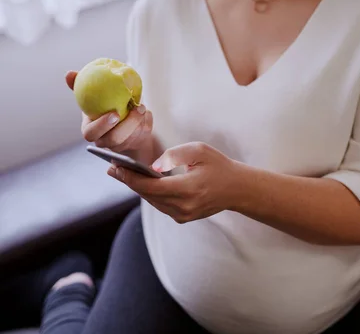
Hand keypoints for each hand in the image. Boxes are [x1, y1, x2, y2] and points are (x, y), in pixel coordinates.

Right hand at [65, 71, 152, 153]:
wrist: (121, 115)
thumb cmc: (102, 103)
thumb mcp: (92, 95)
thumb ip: (80, 85)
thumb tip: (69, 74)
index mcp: (90, 130)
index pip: (91, 133)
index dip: (102, 126)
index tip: (114, 113)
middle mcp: (104, 141)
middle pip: (114, 140)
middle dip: (126, 126)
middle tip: (134, 109)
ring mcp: (121, 144)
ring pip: (131, 138)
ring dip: (139, 121)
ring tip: (142, 107)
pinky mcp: (136, 143)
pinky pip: (144, 133)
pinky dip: (146, 120)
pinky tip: (146, 112)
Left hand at [107, 142, 240, 222]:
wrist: (237, 189)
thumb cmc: (218, 165)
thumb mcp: (198, 151)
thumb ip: (173, 156)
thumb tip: (152, 167)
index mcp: (188, 189)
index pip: (151, 186)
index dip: (130, 178)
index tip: (114, 167)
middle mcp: (183, 207)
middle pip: (148, 195)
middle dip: (129, 181)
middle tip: (112, 168)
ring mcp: (183, 215)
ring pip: (152, 201)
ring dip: (137, 187)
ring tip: (121, 173)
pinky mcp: (183, 218)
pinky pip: (160, 204)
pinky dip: (149, 193)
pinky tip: (140, 182)